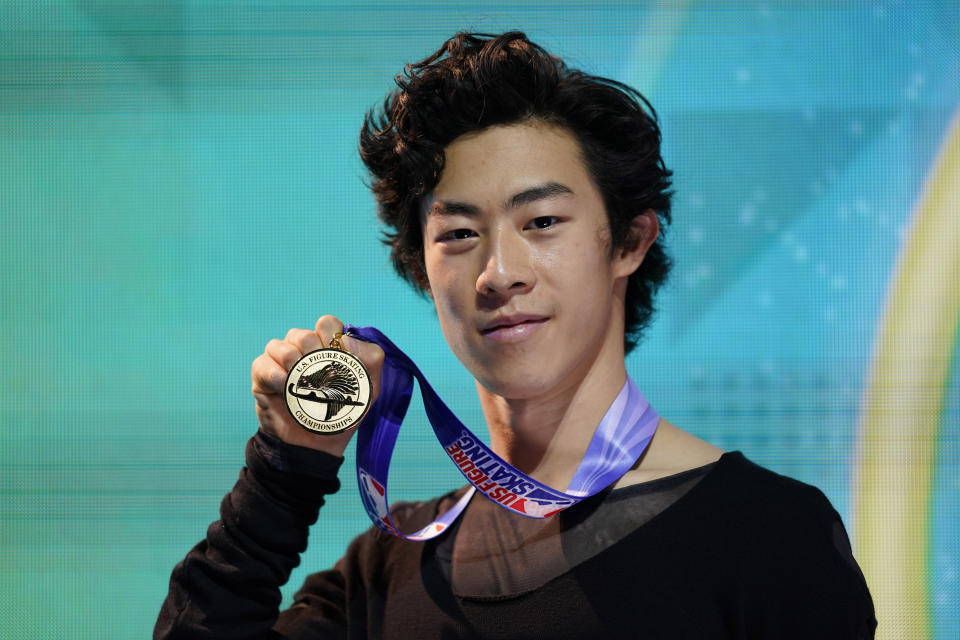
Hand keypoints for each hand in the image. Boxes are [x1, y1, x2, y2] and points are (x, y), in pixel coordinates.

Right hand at [251, 315, 383, 455]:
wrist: (315, 445)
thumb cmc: (342, 414)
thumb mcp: (369, 389)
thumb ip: (371, 359)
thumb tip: (348, 339)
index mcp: (327, 348)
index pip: (327, 323)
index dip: (331, 336)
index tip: (338, 358)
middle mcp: (302, 350)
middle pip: (302, 333)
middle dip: (312, 352)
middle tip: (319, 375)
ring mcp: (280, 361)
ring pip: (280, 344)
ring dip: (293, 362)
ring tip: (302, 384)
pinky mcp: (262, 375)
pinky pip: (263, 363)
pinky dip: (275, 375)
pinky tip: (285, 390)